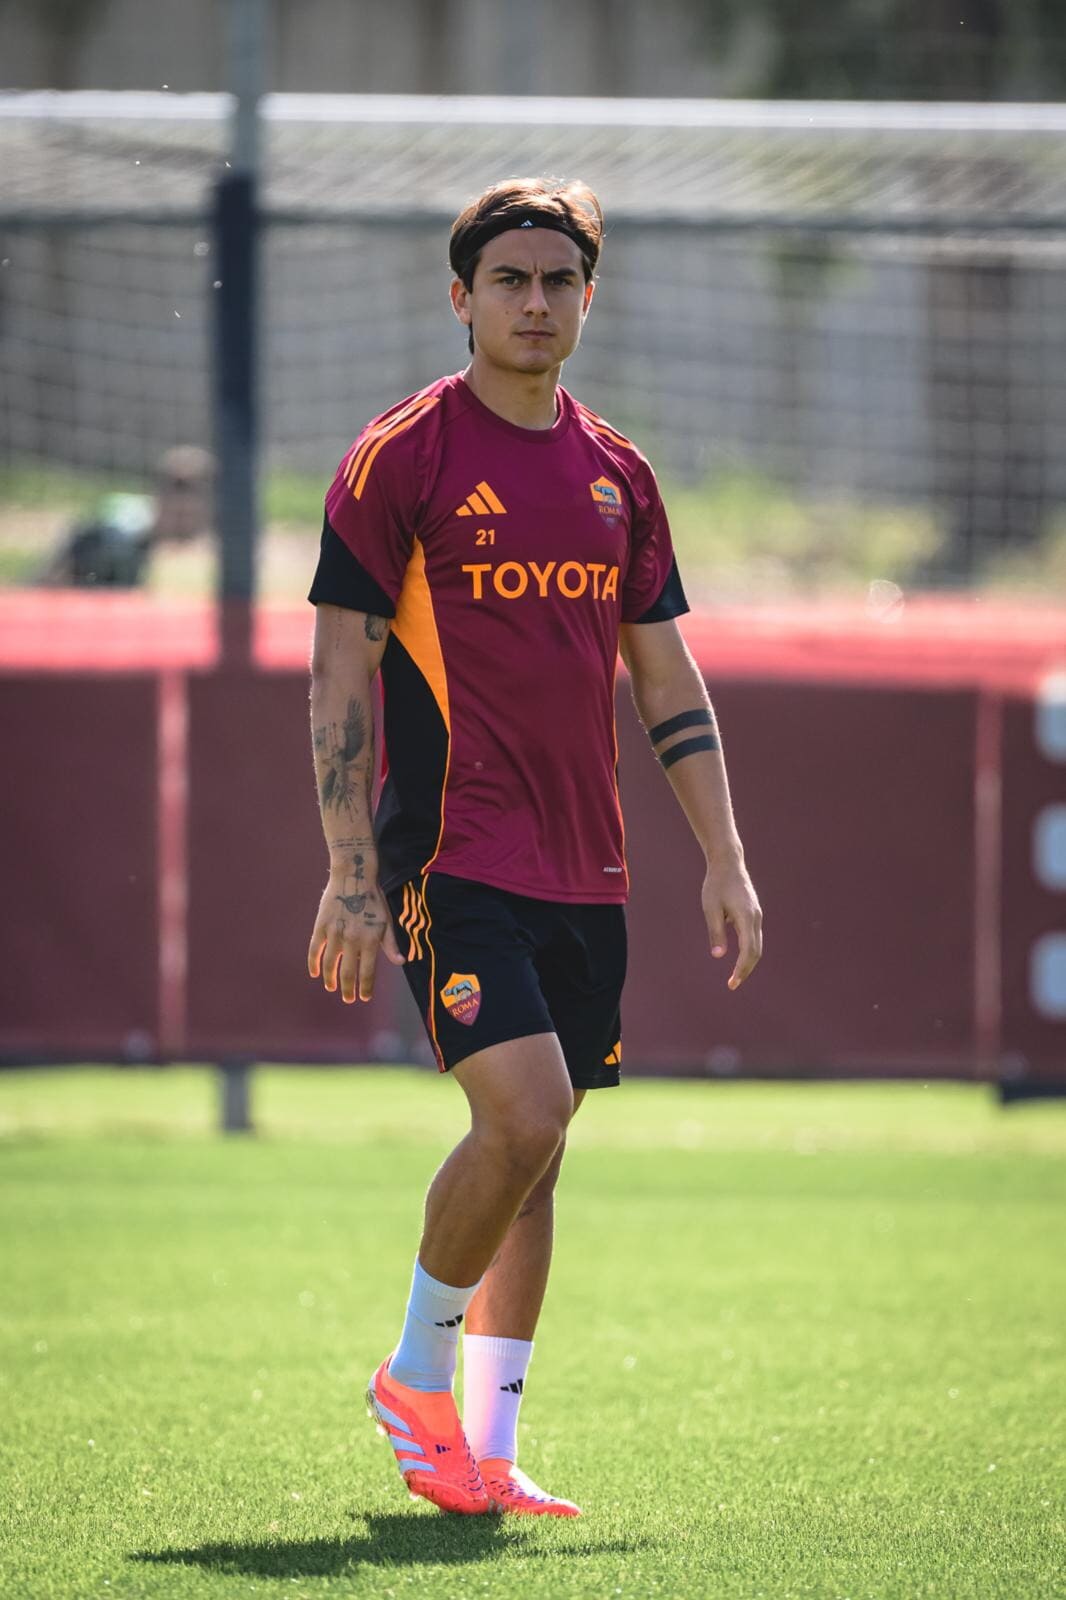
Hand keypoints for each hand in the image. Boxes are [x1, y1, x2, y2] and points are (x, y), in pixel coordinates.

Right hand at [307, 872, 403, 1003]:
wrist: (353, 875)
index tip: (364, 998)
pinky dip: (313, 964)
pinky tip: (314, 973)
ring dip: (330, 979)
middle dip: (348, 990)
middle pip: (348, 973)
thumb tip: (401, 962)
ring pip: (330, 965)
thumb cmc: (373, 899)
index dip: (365, 988)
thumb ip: (391, 944)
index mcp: (370, 940)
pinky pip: (315, 950)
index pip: (367, 973)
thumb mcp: (386, 921)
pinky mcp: (321, 926)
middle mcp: (352, 940)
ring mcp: (335, 934)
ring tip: (332, 987)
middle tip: (348, 999)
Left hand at [702, 857, 762, 989]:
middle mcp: (756, 918)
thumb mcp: (710, 908)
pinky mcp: (754, 915)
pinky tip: (738, 960)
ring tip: (734, 976)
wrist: (728, 864)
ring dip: (748, 963)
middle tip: (732, 984)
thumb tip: (719, 956)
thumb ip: (715, 931)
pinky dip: (748, 952)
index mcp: (746, 917)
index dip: (741, 969)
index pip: (748, 950)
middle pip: (756, 952)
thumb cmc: (716, 884)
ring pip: (757, 946)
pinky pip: (754, 938)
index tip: (732, 982)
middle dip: (746, 970)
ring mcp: (757, 916)